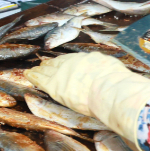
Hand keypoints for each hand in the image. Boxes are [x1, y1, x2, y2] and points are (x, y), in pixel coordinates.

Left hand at [25, 53, 149, 143]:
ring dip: (41, 70)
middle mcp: (75, 63)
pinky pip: (40, 78)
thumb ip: (112, 73)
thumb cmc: (119, 85)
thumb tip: (121, 78)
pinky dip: (33, 76)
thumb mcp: (117, 72)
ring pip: (48, 69)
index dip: (67, 64)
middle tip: (44, 65)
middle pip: (60, 63)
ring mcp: (63, 73)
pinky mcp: (55, 84)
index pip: (75, 61)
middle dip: (52, 65)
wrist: (110, 90)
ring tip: (34, 70)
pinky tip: (28, 75)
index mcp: (90, 60)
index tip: (63, 65)